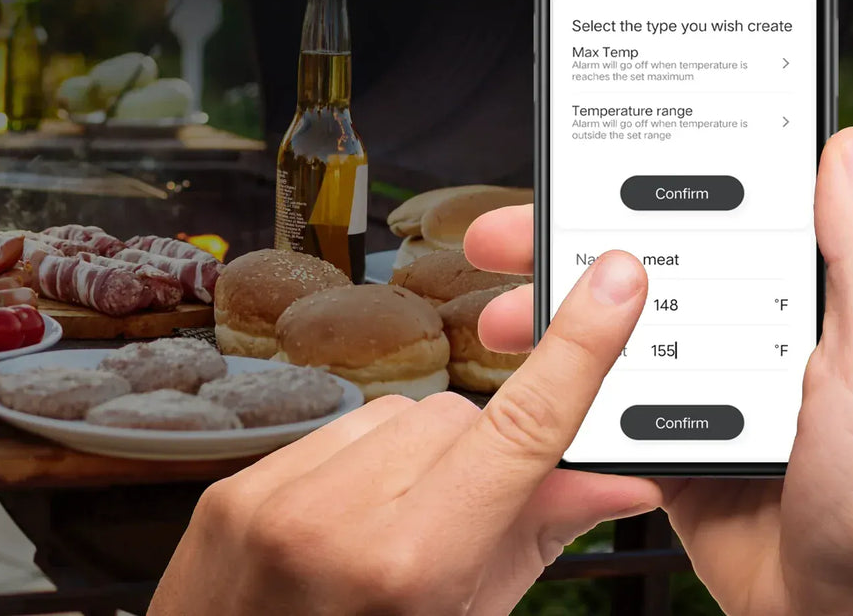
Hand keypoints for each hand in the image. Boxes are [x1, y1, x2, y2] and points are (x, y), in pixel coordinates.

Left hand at [150, 251, 659, 615]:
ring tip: (396, 534)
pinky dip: (357, 464)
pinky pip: (330, 433)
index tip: (611, 284)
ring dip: (416, 457)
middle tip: (470, 524)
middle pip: (457, 418)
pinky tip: (348, 522)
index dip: (576, 352)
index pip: (516, 431)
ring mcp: (274, 499)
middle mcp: (337, 521)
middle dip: (482, 458)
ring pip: (395, 416)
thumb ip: (535, 540)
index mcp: (411, 567)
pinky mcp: (235, 488)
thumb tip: (617, 480)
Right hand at [464, 127, 852, 615]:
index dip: (643, 187)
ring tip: (502, 321)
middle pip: (640, 273)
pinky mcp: (666, 448)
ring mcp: (701, 394)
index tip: (583, 167)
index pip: (714, 220)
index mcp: (801, 305)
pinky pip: (598, 409)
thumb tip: (847, 151)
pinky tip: (526, 383)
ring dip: (547, 323)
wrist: (842, 615)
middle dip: (562, 250)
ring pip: (607, 338)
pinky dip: (559, 394)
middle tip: (501, 240)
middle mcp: (745, 340)